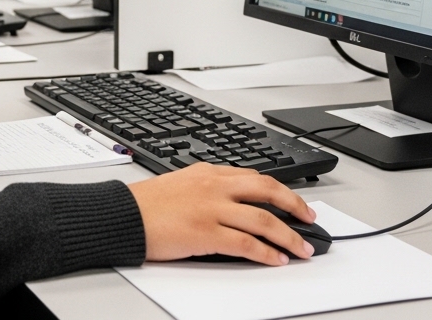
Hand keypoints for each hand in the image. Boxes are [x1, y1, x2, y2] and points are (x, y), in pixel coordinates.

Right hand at [128, 163, 317, 264]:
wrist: (122, 216)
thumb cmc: (144, 204)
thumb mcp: (179, 183)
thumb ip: (207, 188)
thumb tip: (231, 203)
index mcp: (208, 172)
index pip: (254, 177)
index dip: (279, 190)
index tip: (292, 202)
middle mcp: (214, 186)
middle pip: (268, 191)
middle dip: (295, 205)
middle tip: (309, 218)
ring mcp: (212, 209)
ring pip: (264, 220)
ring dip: (288, 236)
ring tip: (301, 248)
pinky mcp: (206, 233)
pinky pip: (246, 244)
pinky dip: (266, 252)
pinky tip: (276, 259)